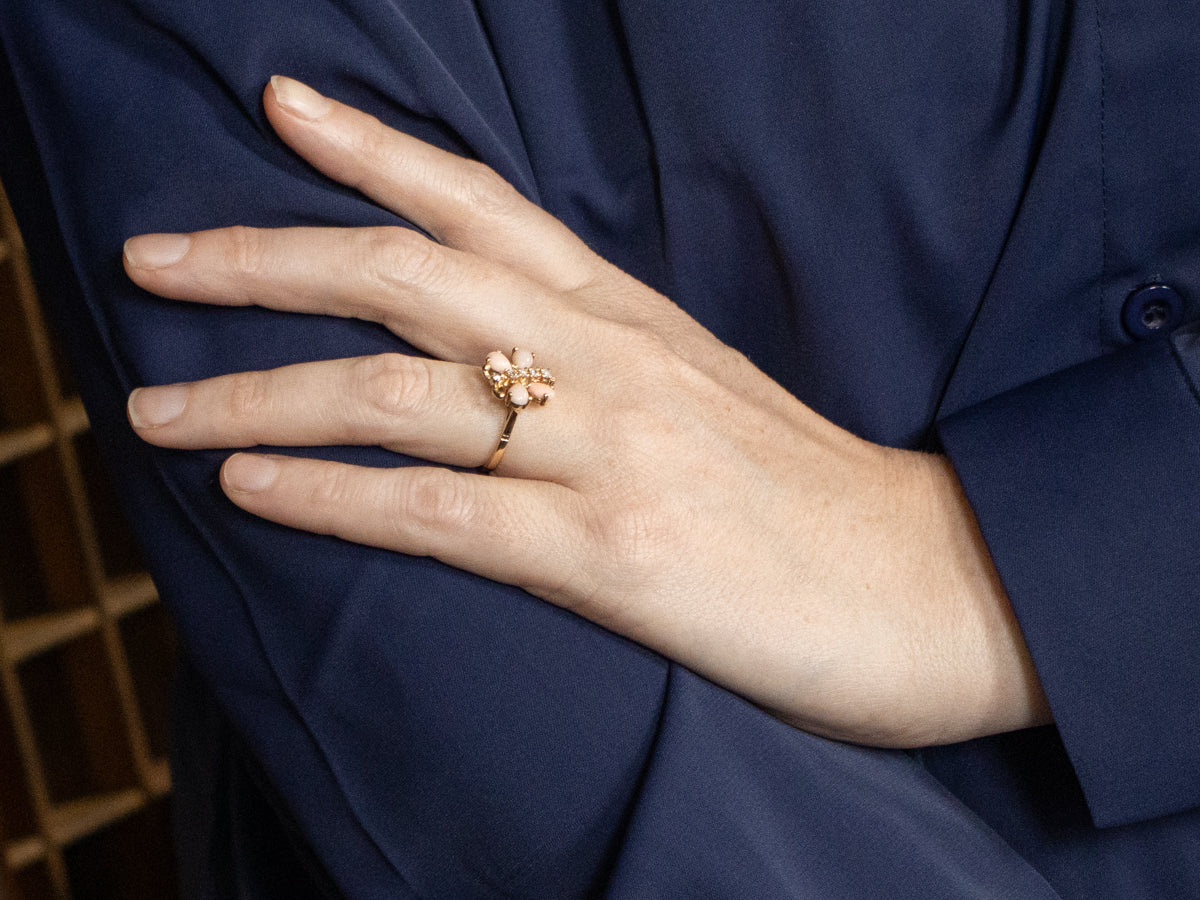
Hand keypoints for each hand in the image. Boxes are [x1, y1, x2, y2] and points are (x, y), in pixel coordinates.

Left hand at [124, 76, 1049, 746]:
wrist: (930, 582)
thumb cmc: (808, 494)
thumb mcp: (703, 391)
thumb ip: (602, 359)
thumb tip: (501, 357)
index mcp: (630, 315)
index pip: (482, 203)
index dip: (374, 145)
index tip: (281, 106)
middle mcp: (609, 359)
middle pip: (405, 276)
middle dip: (263, 257)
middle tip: (153, 254)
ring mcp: (612, 451)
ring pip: (396, 394)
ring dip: (255, 389)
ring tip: (153, 406)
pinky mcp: (616, 555)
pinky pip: (440, 513)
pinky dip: (330, 496)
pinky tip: (248, 486)